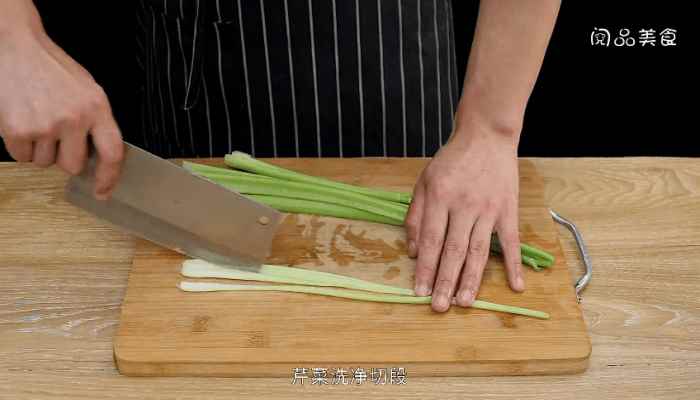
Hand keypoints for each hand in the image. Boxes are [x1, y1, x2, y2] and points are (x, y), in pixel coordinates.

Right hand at [0, 25, 123, 199]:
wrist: (16, 47)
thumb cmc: (52, 69)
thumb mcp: (87, 91)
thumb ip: (96, 122)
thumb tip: (98, 158)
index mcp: (97, 108)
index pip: (112, 153)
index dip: (109, 178)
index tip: (102, 192)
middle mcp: (74, 118)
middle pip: (72, 166)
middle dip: (64, 156)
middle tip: (56, 133)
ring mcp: (45, 125)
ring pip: (45, 162)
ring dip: (40, 148)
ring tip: (37, 119)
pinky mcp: (18, 129)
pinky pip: (21, 157)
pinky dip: (20, 145)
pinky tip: (22, 120)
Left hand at [405, 120, 524, 311]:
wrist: (487, 136)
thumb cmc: (451, 161)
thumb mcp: (424, 181)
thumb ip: (414, 215)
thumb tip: (411, 251)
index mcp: (439, 197)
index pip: (430, 240)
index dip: (424, 268)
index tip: (419, 291)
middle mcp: (463, 205)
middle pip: (453, 250)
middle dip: (445, 281)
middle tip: (439, 307)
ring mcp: (488, 209)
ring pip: (478, 250)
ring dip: (471, 279)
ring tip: (465, 303)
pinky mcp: (508, 210)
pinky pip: (512, 242)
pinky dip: (514, 265)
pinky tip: (516, 286)